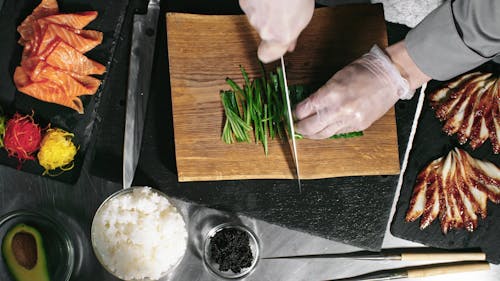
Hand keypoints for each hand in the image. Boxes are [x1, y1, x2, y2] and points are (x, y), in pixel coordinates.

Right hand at [239, 0, 314, 62]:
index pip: (266, 56)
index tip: (277, 47)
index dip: (271, 51)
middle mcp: (263, 29)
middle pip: (265, 33)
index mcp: (279, 37)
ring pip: (258, 18)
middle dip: (273, 24)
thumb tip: (290, 43)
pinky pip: (252, 5)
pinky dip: (259, 0)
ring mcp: (252, 14)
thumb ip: (294, 33)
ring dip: (266, 11)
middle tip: (285, 12)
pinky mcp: (245, 1)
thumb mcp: (304, 17)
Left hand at [294, 45, 411, 138]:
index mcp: (331, 94)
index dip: (295, 113)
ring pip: (324, 134)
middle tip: (295, 126)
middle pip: (310, 127)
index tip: (292, 113)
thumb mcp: (336, 77)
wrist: (390, 76)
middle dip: (300, 128)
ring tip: (307, 131)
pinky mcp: (358, 126)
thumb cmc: (364, 71)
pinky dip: (329, 131)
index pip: (304, 110)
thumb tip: (307, 106)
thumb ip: (321, 94)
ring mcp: (349, 120)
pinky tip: (325, 128)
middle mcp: (339, 110)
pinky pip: (338, 133)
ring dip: (313, 134)